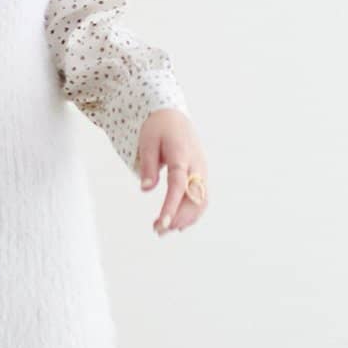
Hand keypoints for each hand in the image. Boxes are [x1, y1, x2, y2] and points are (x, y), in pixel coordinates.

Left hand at [137, 110, 207, 235]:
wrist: (174, 117)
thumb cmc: (158, 128)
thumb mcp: (147, 142)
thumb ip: (148, 166)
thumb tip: (146, 189)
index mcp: (182, 155)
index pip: (178, 186)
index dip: (171, 206)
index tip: (162, 223)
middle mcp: (196, 164)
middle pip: (194, 198)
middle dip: (177, 218)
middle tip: (157, 231)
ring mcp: (201, 170)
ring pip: (201, 201)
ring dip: (185, 219)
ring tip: (163, 230)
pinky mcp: (201, 175)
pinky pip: (201, 198)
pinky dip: (192, 213)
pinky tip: (177, 224)